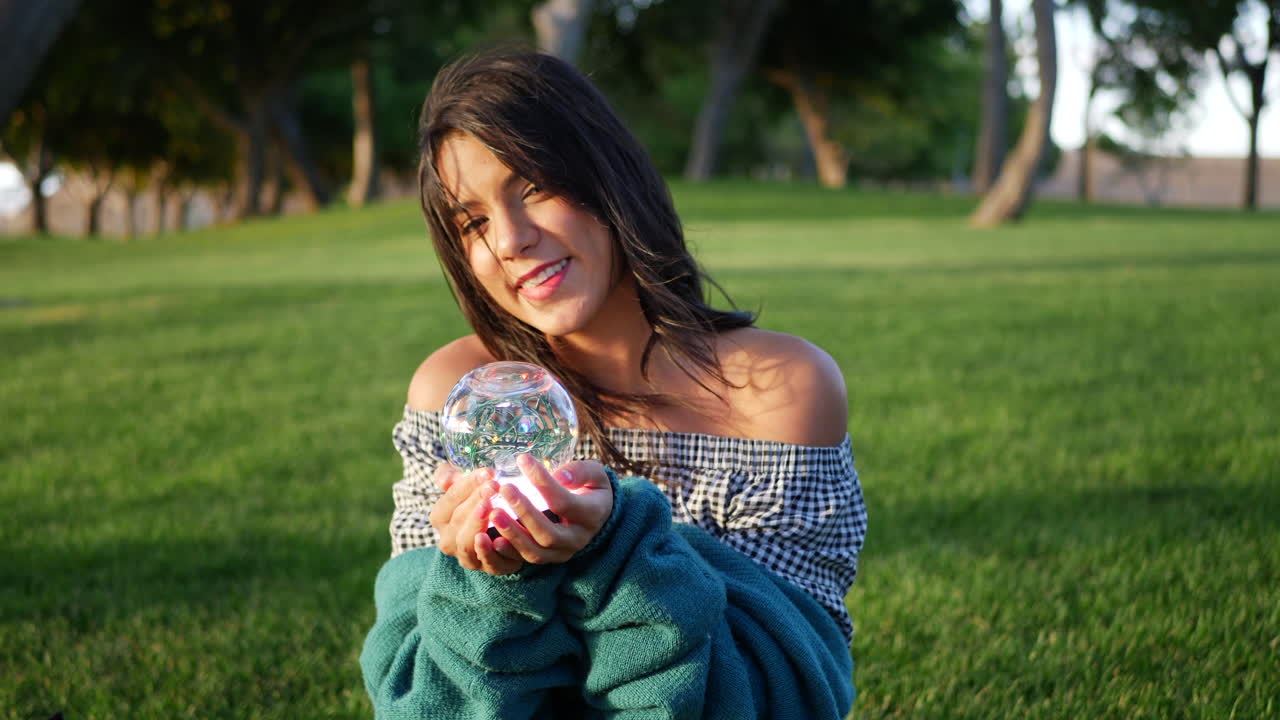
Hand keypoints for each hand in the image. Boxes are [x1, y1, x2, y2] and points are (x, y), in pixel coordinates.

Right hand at [429, 465, 522, 574]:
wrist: (504, 531)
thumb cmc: (479, 501)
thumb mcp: (463, 484)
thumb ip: (450, 476)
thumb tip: (447, 478)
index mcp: (440, 518)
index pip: (449, 499)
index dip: (467, 484)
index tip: (488, 472)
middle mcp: (449, 541)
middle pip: (459, 519)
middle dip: (476, 500)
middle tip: (494, 486)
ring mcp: (468, 557)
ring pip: (467, 543)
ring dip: (479, 524)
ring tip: (493, 506)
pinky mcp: (491, 568)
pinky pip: (490, 563)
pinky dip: (492, 552)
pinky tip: (501, 538)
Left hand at [485, 455, 612, 564]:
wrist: (598, 516)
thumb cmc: (592, 488)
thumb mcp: (595, 475)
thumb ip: (580, 472)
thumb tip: (559, 476)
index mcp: (591, 515)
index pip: (563, 502)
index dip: (542, 482)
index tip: (522, 460)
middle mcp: (578, 539)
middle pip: (547, 533)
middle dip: (524, 512)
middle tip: (504, 489)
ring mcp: (562, 552)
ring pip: (535, 551)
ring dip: (512, 534)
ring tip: (493, 513)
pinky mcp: (549, 559)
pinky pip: (527, 560)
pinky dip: (509, 551)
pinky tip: (493, 538)